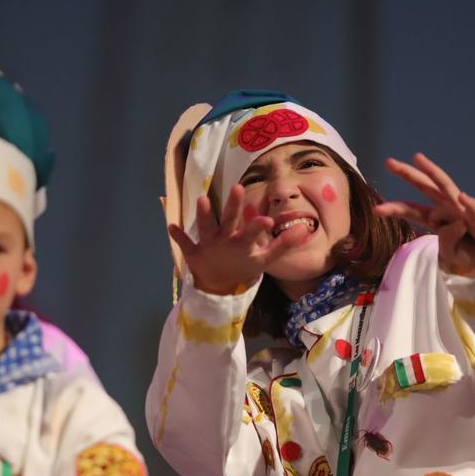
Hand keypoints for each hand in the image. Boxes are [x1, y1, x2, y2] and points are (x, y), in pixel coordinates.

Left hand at [167, 184, 309, 294]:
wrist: (219, 287)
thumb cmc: (243, 267)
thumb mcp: (264, 260)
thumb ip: (282, 245)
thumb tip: (304, 230)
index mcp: (243, 244)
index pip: (254, 232)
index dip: (259, 226)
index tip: (267, 221)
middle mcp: (226, 242)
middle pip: (230, 222)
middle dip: (232, 206)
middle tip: (236, 187)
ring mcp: (209, 246)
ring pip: (206, 228)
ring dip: (204, 215)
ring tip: (202, 200)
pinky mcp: (194, 253)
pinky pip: (185, 244)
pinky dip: (178, 237)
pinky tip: (170, 226)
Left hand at [376, 153, 474, 275]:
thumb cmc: (469, 253)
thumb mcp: (451, 254)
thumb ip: (447, 241)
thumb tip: (453, 223)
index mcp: (436, 218)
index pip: (411, 210)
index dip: (395, 208)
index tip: (376, 209)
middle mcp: (447, 208)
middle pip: (425, 186)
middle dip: (408, 174)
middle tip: (389, 162)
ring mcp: (463, 210)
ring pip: (446, 187)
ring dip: (432, 172)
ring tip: (419, 159)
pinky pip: (472, 210)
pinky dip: (468, 204)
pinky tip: (462, 198)